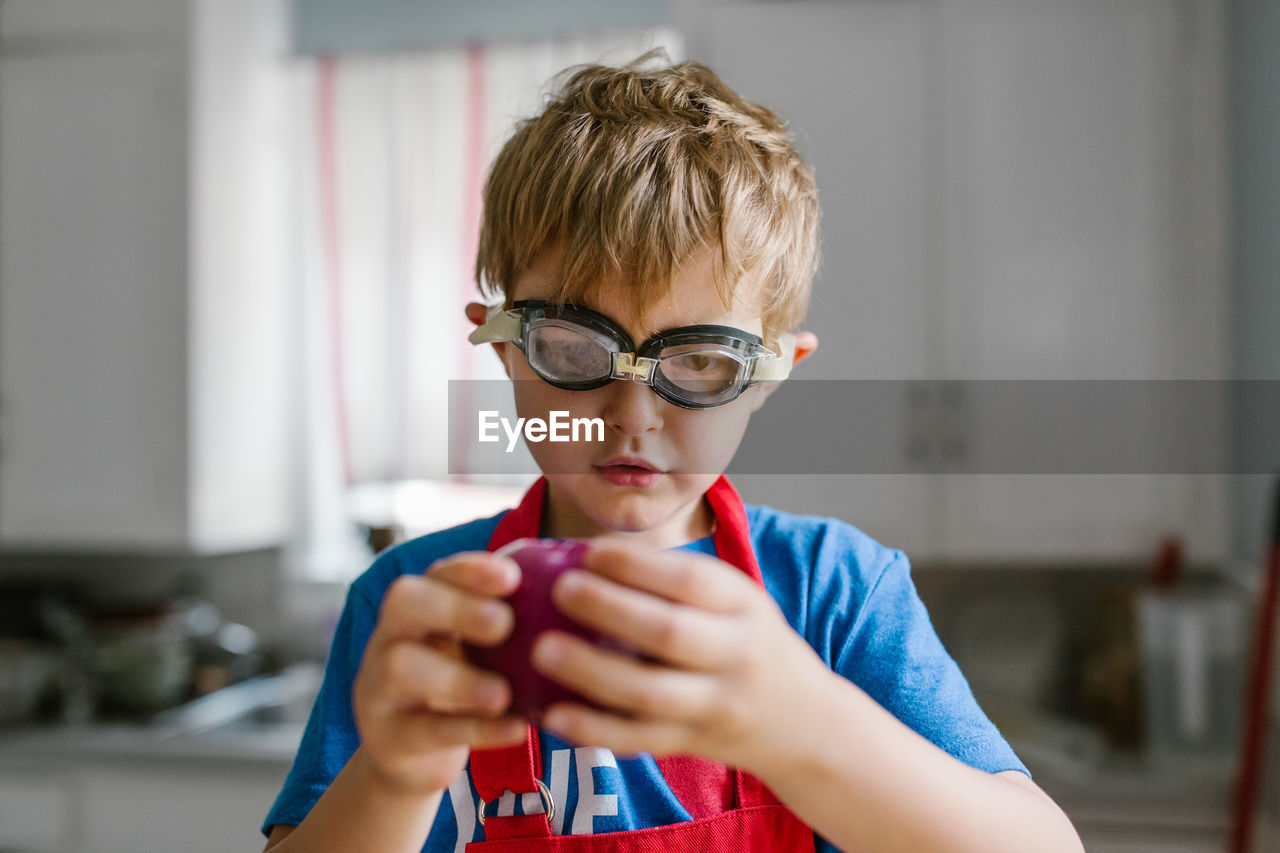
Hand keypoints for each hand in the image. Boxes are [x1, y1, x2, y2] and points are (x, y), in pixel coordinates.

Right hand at [353, 553, 528, 795]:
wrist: (412, 752)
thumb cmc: (462, 680)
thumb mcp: (476, 647)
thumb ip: (511, 618)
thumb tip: (585, 589)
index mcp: (419, 605)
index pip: (437, 571)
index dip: (471, 570)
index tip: (513, 576)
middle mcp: (391, 635)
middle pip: (405, 603)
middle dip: (456, 608)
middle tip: (505, 624)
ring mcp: (381, 686)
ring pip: (403, 668)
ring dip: (458, 678)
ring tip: (503, 692)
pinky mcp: (390, 737)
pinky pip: (427, 729)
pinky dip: (476, 731)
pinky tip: (516, 729)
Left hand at [529, 541, 834, 774]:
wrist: (806, 723)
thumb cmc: (749, 644)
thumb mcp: (737, 602)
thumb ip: (679, 583)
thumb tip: (588, 556)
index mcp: (743, 607)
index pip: (690, 580)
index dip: (637, 566)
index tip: (590, 552)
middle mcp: (735, 655)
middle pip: (669, 633)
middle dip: (610, 609)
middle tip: (560, 589)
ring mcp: (715, 706)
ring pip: (649, 693)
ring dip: (591, 672)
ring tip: (541, 650)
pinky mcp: (692, 744)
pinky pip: (639, 739)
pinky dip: (594, 729)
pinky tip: (553, 715)